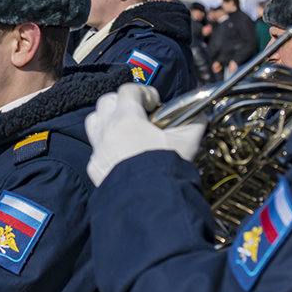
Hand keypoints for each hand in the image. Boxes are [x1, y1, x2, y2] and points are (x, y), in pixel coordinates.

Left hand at [85, 83, 205, 185]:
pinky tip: (122, 154)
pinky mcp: (94, 166)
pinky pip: (96, 149)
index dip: (143, 92)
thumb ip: (193, 123)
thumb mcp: (187, 142)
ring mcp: (98, 149)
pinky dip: (107, 147)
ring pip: (94, 122)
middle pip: (105, 102)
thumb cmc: (165, 169)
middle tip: (139, 113)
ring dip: (108, 121)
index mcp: (126, 120)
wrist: (148, 200)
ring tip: (126, 130)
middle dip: (121, 103)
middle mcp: (107, 131)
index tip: (154, 102)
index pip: (127, 90)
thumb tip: (197, 116)